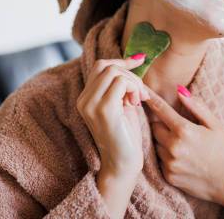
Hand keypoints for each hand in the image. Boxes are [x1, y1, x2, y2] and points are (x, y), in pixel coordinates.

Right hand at [76, 54, 149, 175]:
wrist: (122, 164)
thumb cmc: (125, 136)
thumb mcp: (122, 104)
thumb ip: (121, 85)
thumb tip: (135, 58)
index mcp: (86, 98)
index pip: (101, 66)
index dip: (121, 61)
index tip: (139, 60)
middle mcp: (84, 100)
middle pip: (107, 65)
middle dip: (129, 73)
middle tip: (140, 94)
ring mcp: (91, 104)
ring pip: (114, 71)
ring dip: (133, 82)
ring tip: (138, 100)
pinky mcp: (104, 110)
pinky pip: (120, 82)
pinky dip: (134, 88)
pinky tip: (137, 104)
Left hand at [146, 86, 223, 217]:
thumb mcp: (215, 124)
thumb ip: (196, 106)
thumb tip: (179, 90)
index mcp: (185, 130)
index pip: (161, 109)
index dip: (151, 99)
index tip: (144, 91)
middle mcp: (174, 147)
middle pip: (155, 128)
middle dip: (161, 123)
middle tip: (176, 126)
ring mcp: (170, 163)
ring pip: (156, 144)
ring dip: (163, 140)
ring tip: (182, 143)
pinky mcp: (169, 177)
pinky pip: (160, 160)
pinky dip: (167, 156)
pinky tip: (182, 157)